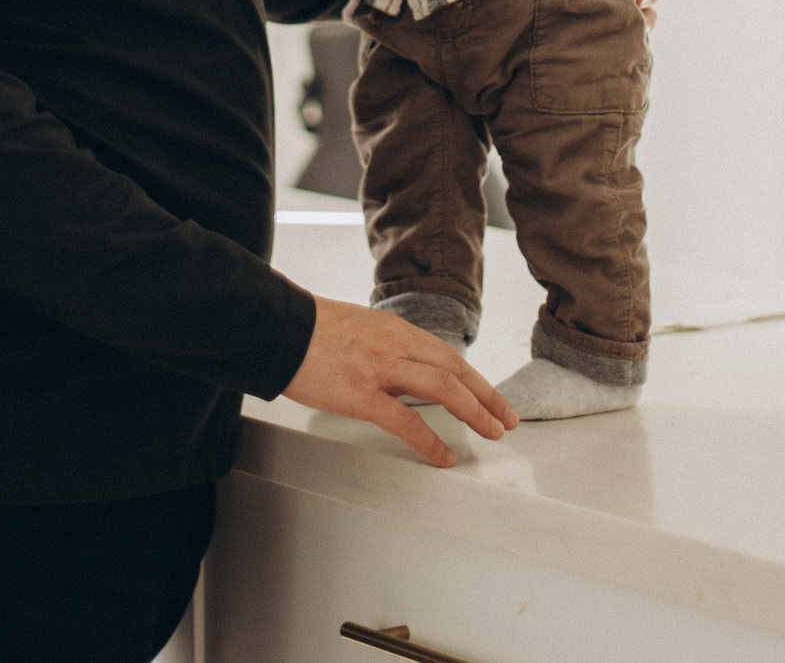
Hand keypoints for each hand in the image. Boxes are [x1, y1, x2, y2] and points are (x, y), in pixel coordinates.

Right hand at [281, 296, 516, 467]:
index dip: (476, 380)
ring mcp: (380, 369)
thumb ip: (384, 349)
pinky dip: (430, 442)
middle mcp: (396, 344)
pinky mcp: (361, 394)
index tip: (494, 399)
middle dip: (487, 397)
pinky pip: (406, 421)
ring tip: (492, 433)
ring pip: (443, 388)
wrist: (277, 328)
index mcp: (395, 330)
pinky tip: (444, 457)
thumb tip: (401, 372)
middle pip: (455, 370)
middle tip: (507, 420)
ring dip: (475, 412)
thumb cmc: (310, 331)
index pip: (447, 356)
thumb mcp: (358, 329)